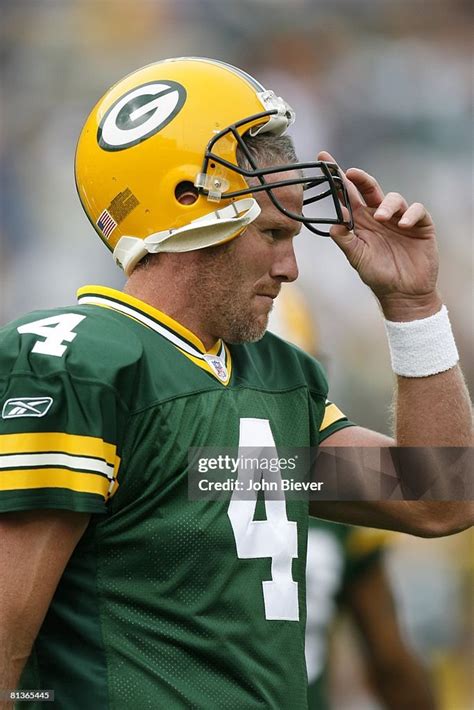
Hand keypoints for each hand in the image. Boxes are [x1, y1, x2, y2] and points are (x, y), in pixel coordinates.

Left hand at [319, 151, 441, 319]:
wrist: (403, 294)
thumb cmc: (378, 275)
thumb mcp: (357, 258)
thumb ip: (346, 241)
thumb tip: (333, 224)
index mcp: (361, 221)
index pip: (347, 195)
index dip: (337, 178)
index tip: (323, 160)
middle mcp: (379, 215)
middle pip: (369, 189)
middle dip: (360, 178)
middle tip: (350, 173)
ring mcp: (400, 218)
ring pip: (393, 198)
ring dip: (386, 205)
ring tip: (380, 218)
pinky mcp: (419, 225)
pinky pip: (417, 210)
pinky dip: (409, 214)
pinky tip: (402, 225)